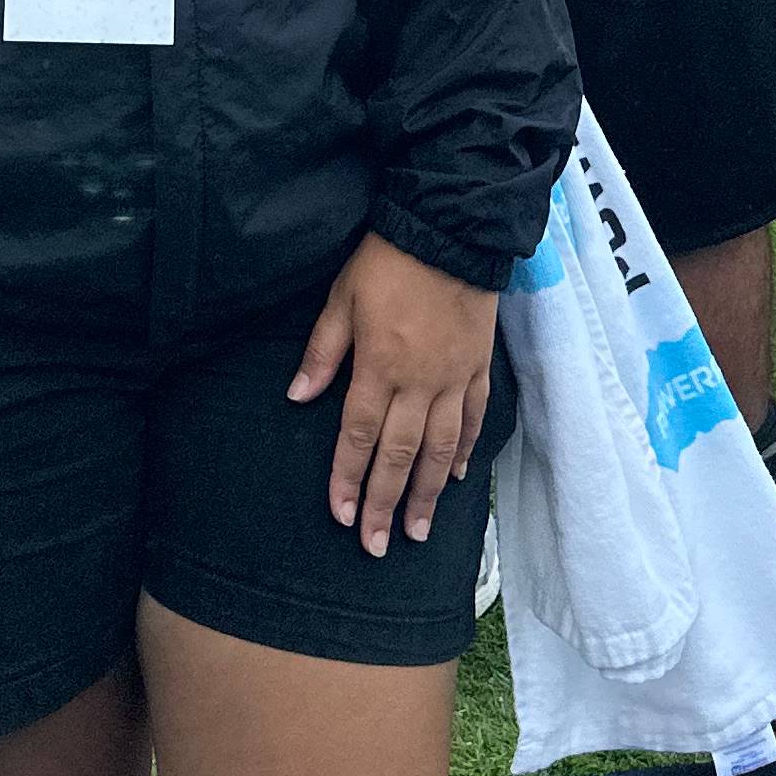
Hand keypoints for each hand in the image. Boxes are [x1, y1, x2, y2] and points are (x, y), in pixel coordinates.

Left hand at [290, 233, 498, 555]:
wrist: (451, 229)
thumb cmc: (388, 261)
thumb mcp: (342, 297)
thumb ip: (322, 352)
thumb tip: (297, 396)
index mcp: (379, 367)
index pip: (359, 436)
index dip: (347, 478)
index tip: (340, 516)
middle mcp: (419, 383)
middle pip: (400, 455)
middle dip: (386, 504)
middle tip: (377, 546)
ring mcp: (454, 378)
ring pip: (441, 449)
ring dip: (428, 494)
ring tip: (419, 531)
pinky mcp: (479, 367)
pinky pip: (474, 419)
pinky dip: (466, 451)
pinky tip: (457, 478)